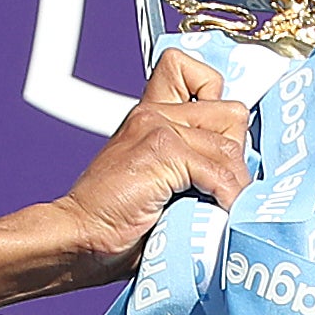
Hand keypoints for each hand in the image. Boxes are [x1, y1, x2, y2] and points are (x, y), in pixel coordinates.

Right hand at [46, 51, 251, 286]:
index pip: (202, 78)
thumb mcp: (156, 183)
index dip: (223, 108)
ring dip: (233, 185)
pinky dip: (223, 198)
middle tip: (223, 188)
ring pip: (228, 147)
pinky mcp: (161, 151)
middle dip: (236, 156)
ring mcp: (157, 128)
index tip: (224, 144)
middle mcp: (154, 113)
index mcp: (151, 115)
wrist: (78, 236)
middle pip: (231, 115)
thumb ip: (189, 165)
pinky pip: (217, 172)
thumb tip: (236, 174)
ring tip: (219, 207)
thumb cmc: (113, 221)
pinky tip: (212, 212)